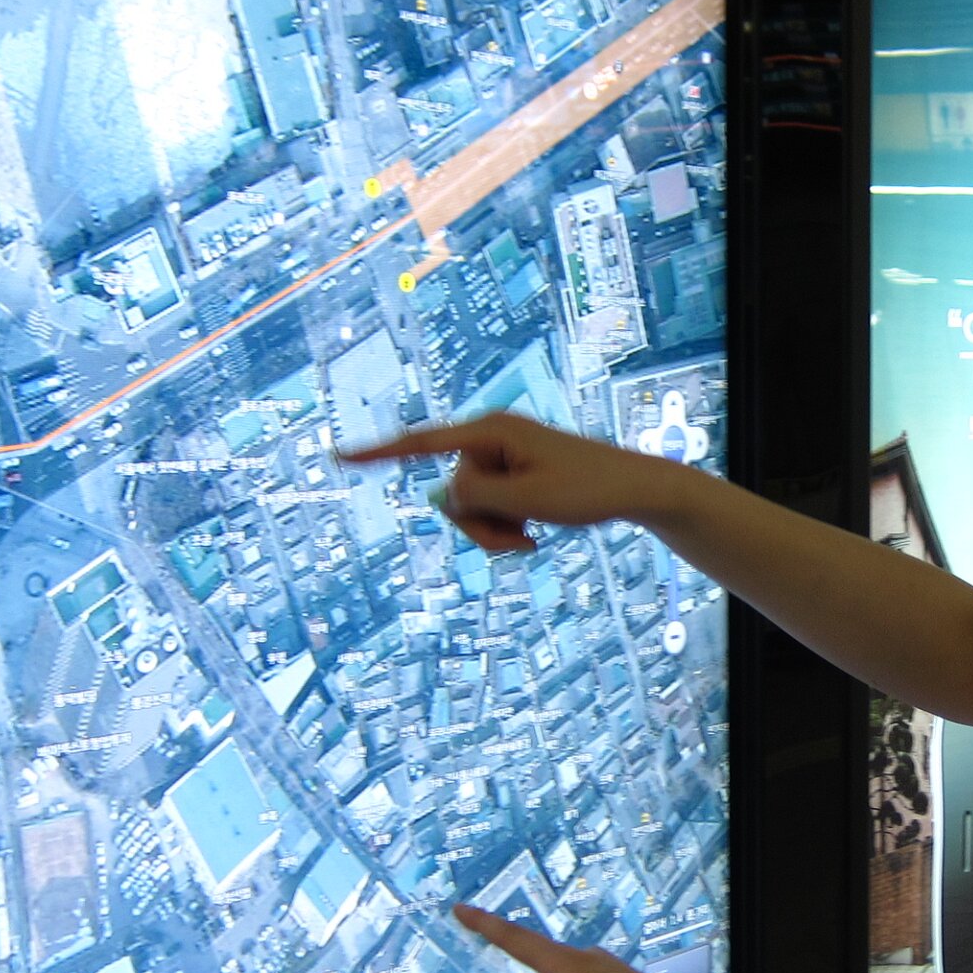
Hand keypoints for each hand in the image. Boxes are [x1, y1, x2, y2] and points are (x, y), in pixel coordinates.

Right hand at [337, 413, 678, 553]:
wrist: (634, 490)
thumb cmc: (587, 490)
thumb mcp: (526, 500)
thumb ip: (475, 498)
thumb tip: (443, 497)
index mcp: (492, 432)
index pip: (422, 444)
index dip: (378, 454)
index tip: (337, 456)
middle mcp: (491, 439)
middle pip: (452, 492)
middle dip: (478, 525)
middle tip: (521, 540)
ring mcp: (502, 459)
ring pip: (469, 508)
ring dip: (493, 532)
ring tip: (531, 540)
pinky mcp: (512, 477)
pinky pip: (488, 509)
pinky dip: (505, 528)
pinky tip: (534, 535)